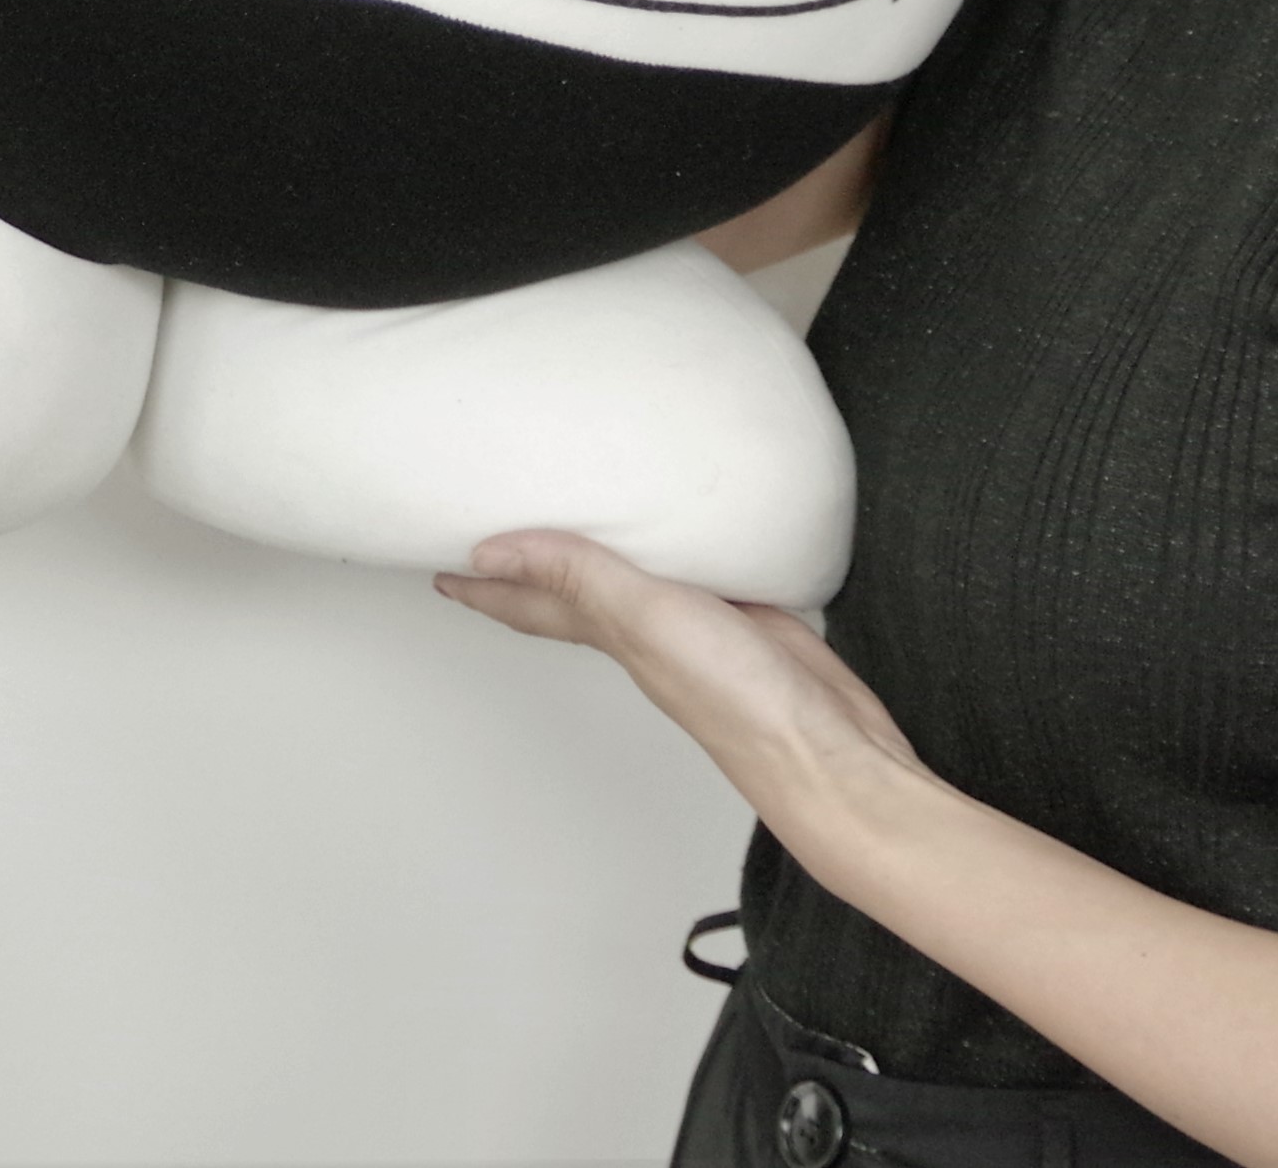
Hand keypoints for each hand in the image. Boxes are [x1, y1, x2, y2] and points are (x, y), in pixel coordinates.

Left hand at [438, 529, 931, 834]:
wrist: (832, 755)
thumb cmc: (742, 703)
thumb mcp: (649, 622)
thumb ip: (581, 578)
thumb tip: (495, 551)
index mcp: (616, 635)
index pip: (533, 602)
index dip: (487, 584)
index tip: (445, 565)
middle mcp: (650, 637)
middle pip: (575, 595)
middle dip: (534, 568)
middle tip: (501, 536)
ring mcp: (701, 632)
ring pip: (636, 588)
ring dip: (604, 559)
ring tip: (585, 522)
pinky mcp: (752, 623)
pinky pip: (702, 580)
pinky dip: (684, 557)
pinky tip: (696, 538)